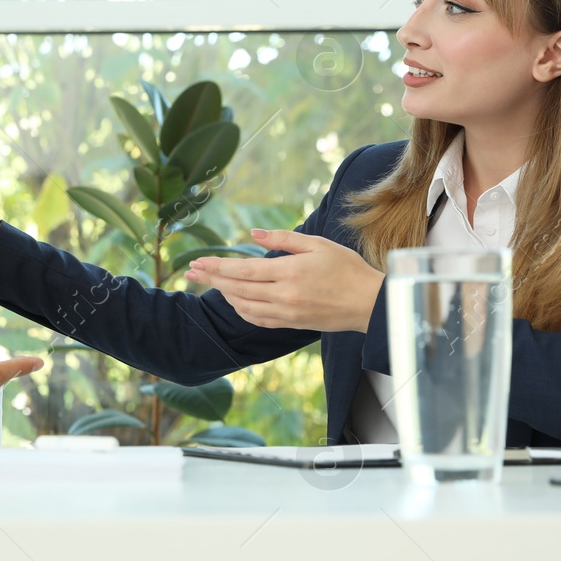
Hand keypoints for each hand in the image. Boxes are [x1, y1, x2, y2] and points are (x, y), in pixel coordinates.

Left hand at [185, 229, 383, 332]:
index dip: (217, 267)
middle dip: (211, 279)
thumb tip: (251, 236)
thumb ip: (282, 239)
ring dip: (224, 294)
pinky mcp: (290, 323)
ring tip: (211, 283)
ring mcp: (286, 312)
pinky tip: (235, 300)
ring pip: (244, 305)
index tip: (198, 262)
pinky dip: (241, 309)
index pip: (243, 270)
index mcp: (290, 272)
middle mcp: (284, 295)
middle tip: (191, 272)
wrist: (369, 304)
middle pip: (237, 288)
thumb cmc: (347, 268)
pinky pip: (257, 319)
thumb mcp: (317, 244)